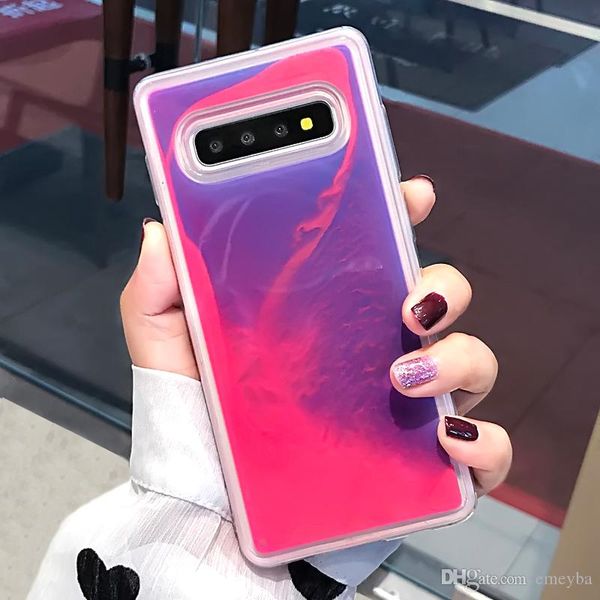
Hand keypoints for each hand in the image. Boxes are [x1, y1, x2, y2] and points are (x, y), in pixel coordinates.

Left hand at [120, 176, 510, 493]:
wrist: (211, 517)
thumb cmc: (197, 428)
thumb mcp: (169, 354)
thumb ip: (159, 293)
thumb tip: (162, 231)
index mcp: (329, 316)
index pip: (380, 252)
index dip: (402, 215)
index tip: (412, 194)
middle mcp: (375, 352)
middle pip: (438, 297)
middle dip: (442, 287)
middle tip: (406, 305)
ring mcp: (406, 407)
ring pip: (472, 360)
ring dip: (458, 357)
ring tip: (405, 376)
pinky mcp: (422, 467)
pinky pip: (485, 449)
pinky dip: (487, 443)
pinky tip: (451, 441)